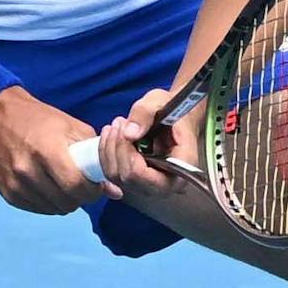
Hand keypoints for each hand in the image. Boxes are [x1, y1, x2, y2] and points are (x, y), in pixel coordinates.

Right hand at [0, 89, 111, 214]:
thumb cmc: (40, 119)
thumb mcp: (71, 127)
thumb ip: (95, 157)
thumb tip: (116, 191)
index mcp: (47, 150)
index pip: (77, 187)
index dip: (92, 191)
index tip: (96, 185)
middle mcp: (28, 170)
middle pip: (66, 202)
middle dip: (80, 198)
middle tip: (81, 185)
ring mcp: (15, 184)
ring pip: (52, 209)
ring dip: (64, 201)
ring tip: (63, 184)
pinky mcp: (6, 193)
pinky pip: (36, 209)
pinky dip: (47, 202)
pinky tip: (48, 186)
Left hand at [87, 86, 195, 204]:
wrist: (175, 118)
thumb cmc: (172, 109)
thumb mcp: (160, 100)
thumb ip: (145, 113)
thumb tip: (128, 133)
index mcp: (181, 169)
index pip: (145, 176)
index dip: (129, 155)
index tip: (126, 130)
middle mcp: (165, 185)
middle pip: (127, 178)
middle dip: (118, 148)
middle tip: (120, 122)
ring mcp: (149, 186)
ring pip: (116, 177)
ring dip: (110, 148)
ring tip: (116, 125)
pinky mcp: (136, 182)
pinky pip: (112, 175)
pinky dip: (106, 153)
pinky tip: (112, 134)